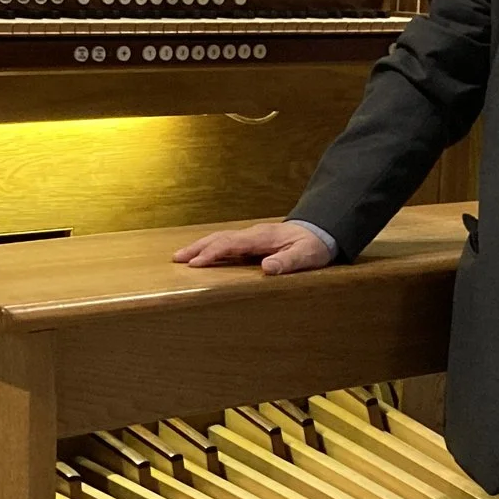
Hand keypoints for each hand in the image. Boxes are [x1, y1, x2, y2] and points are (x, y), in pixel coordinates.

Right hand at [172, 221, 335, 276]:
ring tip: (182, 256)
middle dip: (197, 248)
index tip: (195, 264)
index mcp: (262, 237)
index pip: (231, 244)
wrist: (322, 230)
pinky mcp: (254, 240)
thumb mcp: (306, 255)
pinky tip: (205, 255)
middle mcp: (254, 234)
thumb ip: (287, 261)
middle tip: (176, 259)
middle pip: (220, 238)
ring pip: (221, 238)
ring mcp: (253, 236)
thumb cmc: (314, 245)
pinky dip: (212, 247)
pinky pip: (228, 242)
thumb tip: (267, 267)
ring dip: (201, 246)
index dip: (212, 253)